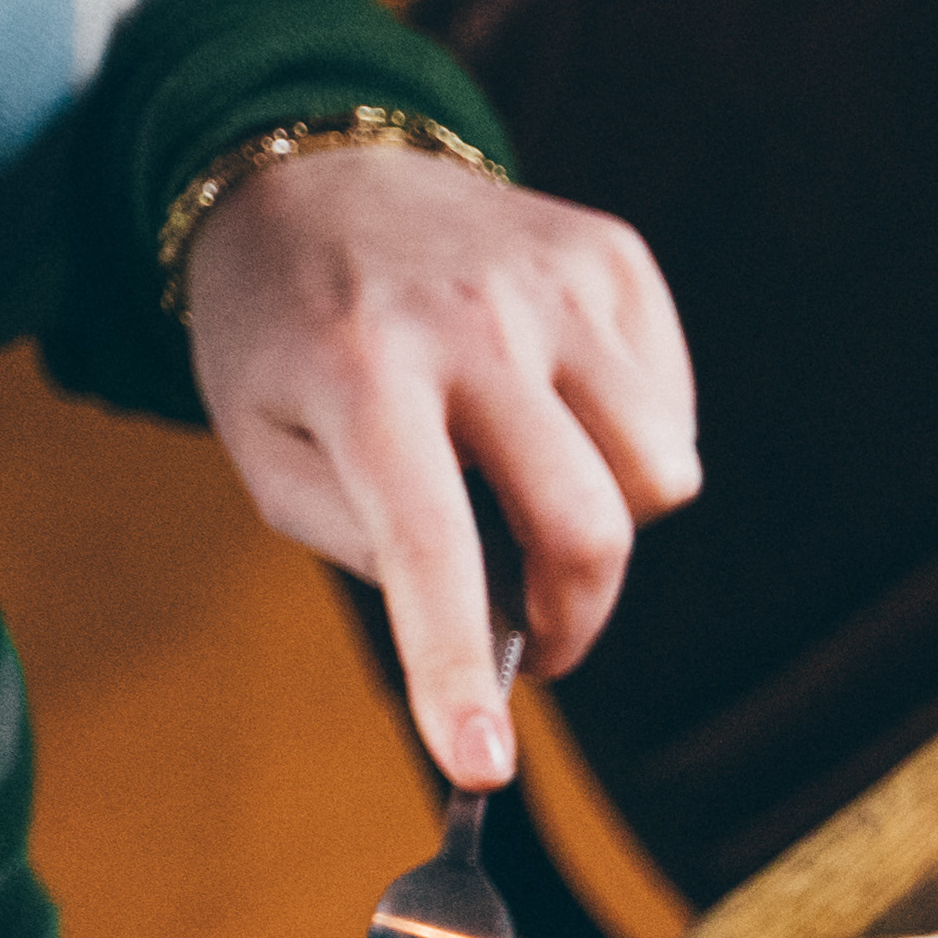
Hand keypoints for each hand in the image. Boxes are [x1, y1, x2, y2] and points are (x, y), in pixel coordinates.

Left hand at [181, 144, 699, 789]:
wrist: (315, 170)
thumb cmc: (287, 340)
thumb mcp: (267, 451)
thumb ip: (365, 546)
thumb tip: (491, 620)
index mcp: (358, 371)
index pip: (428, 548)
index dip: (456, 670)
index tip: (482, 767)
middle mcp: (469, 318)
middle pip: (589, 524)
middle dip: (575, 615)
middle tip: (537, 637)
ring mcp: (554, 280)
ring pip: (660, 473)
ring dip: (608, 520)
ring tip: (535, 490)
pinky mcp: (613, 258)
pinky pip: (670, 410)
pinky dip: (627, 443)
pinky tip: (556, 413)